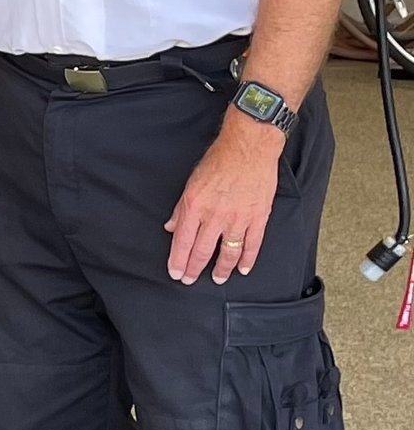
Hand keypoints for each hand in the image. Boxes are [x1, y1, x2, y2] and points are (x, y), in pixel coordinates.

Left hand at [166, 114, 282, 283]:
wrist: (248, 149)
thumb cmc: (219, 161)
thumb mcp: (191, 182)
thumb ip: (181, 208)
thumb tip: (171, 227)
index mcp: (195, 206)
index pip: (182, 241)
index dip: (178, 260)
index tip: (175, 273)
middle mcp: (215, 216)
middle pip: (202, 251)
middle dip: (194, 269)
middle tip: (189, 280)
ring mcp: (238, 219)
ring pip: (228, 253)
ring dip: (221, 269)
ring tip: (216, 279)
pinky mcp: (258, 218)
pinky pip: (252, 245)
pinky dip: (248, 260)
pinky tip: (243, 270)